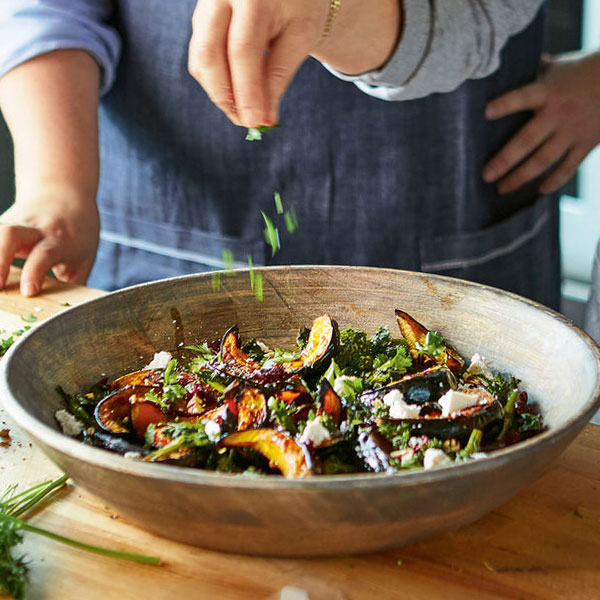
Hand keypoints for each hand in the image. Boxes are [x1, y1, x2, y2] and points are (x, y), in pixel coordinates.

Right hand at [0, 191, 99, 295]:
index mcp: (59, 240)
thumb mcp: (83, 257)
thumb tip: (70, 313)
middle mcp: (33, 229)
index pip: (44, 254)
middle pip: (10, 235)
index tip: (29, 291)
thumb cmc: (77, 232)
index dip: (34, 272)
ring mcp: (11, 223)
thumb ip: (73, 285)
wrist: (63, 192)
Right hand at [187, 0, 400, 127]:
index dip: (247, 91)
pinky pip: (201, 59)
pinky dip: (217, 83)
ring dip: (220, 94)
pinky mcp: (201, 20)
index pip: (243, 49)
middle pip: (210, 54)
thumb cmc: (300, 7)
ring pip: (201, 60)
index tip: (255, 122)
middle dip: (226, 96)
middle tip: (246, 123)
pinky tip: (237, 96)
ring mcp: (205, 6)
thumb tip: (264, 120)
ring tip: (245, 113)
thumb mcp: (300, 36)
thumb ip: (279, 76)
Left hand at [483, 51, 599, 194]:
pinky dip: (554, 181)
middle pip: (528, 140)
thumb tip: (497, 69)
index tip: (486, 112)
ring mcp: (573, 131)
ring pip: (544, 160)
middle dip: (505, 160)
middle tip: (485, 176)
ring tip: (501, 188)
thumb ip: (530, 72)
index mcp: (548, 91)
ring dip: (521, 177)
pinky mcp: (587, 143)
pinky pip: (568, 168)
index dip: (506, 104)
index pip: (523, 96)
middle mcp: (559, 113)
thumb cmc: (580, 72)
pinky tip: (538, 191)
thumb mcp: (556, 66)